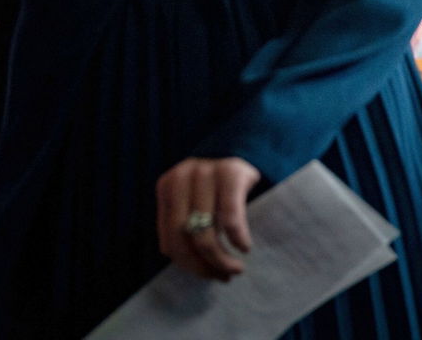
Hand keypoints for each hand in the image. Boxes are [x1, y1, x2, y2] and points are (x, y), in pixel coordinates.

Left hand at [156, 156, 259, 280]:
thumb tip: (192, 265)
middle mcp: (182, 176)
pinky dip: (237, 238)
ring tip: (235, 269)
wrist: (252, 145)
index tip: (208, 276)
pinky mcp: (231, 172)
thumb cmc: (223, 183)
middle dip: (203, 264)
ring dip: (221, 258)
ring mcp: (206, 172)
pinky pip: (229, 217)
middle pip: (184, 237)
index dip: (187, 264)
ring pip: (204, 232)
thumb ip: (187, 223)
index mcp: (168, 186)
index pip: (169, 239)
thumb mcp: (197, 199)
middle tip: (223, 277)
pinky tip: (245, 248)